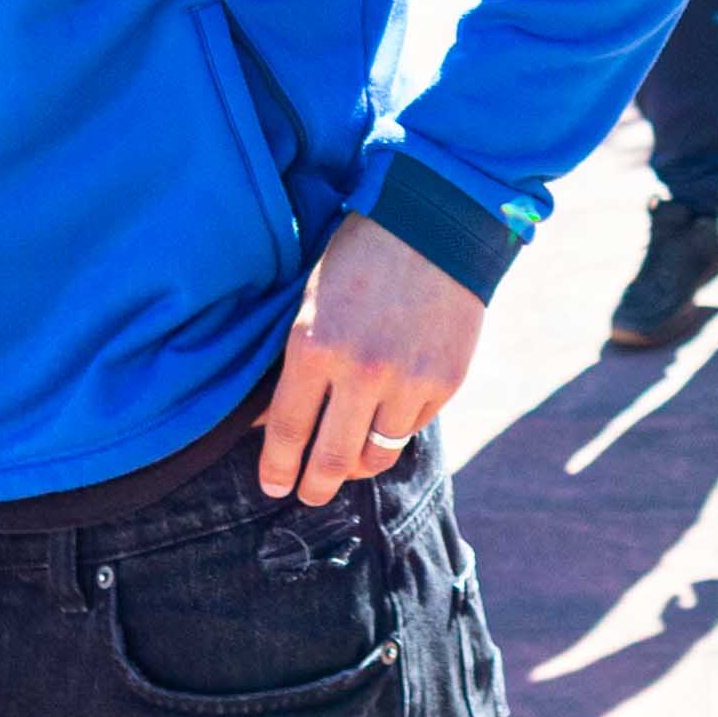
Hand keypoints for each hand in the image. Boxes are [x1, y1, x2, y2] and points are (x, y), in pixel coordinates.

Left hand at [250, 216, 485, 500]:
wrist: (435, 222)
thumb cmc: (360, 255)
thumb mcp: (312, 301)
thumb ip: (295, 362)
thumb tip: (274, 420)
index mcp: (313, 345)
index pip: (287, 431)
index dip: (277, 468)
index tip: (273, 486)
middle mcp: (360, 371)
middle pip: (331, 459)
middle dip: (314, 487)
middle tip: (308, 495)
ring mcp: (407, 380)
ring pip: (377, 454)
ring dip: (358, 466)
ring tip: (348, 466)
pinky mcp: (444, 382)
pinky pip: (412, 428)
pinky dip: (395, 430)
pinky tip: (385, 420)